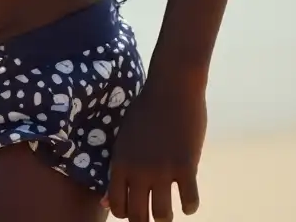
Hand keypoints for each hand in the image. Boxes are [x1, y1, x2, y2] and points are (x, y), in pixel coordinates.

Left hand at [102, 68, 206, 221]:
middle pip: (139, 216)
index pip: (117, 206)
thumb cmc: (145, 110)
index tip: (136, 208)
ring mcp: (163, 170)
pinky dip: (189, 205)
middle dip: (145, 220)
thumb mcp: (124, 138)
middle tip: (153, 212)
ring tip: (170, 206)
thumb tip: (106, 203)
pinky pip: (189, 202)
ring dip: (166, 215)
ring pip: (163, 215)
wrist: (171, 87)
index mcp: (120, 162)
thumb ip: (118, 170)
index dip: (126, 213)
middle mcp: (138, 170)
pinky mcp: (186, 167)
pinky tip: (188, 198)